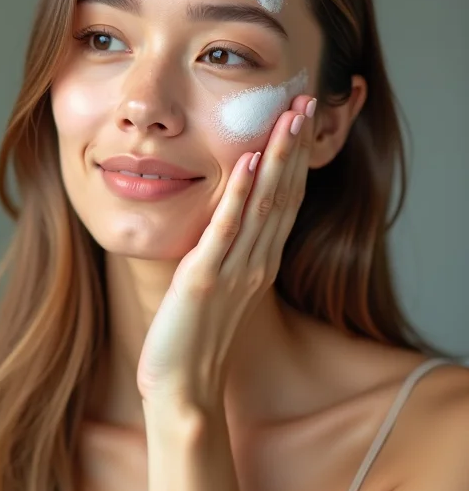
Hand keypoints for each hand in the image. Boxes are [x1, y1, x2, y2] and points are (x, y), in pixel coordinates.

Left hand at [137, 95, 315, 409]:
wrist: (183, 389)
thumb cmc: (195, 338)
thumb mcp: (219, 287)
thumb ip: (228, 253)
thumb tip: (227, 220)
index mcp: (259, 263)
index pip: (285, 200)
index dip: (296, 158)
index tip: (302, 119)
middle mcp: (255, 263)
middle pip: (284, 194)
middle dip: (295, 146)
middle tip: (308, 101)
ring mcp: (233, 271)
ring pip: (263, 205)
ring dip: (277, 158)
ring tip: (290, 117)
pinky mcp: (203, 280)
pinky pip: (225, 231)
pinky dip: (238, 196)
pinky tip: (247, 163)